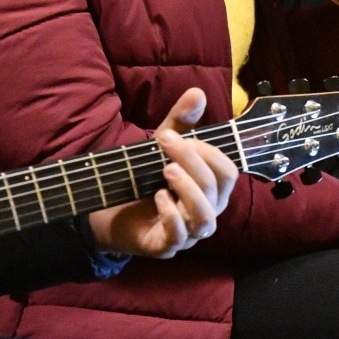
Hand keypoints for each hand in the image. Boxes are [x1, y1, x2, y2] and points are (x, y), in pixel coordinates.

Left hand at [87, 88, 236, 258]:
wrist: (110, 210)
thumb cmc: (145, 177)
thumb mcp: (163, 145)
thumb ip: (181, 121)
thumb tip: (198, 92)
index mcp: (212, 189)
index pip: (227, 170)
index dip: (206, 151)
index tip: (172, 135)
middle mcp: (206, 211)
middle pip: (216, 188)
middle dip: (193, 161)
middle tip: (164, 142)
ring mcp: (188, 232)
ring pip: (205, 218)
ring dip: (188, 190)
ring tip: (167, 170)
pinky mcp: (166, 246)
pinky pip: (179, 237)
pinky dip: (170, 215)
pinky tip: (157, 196)